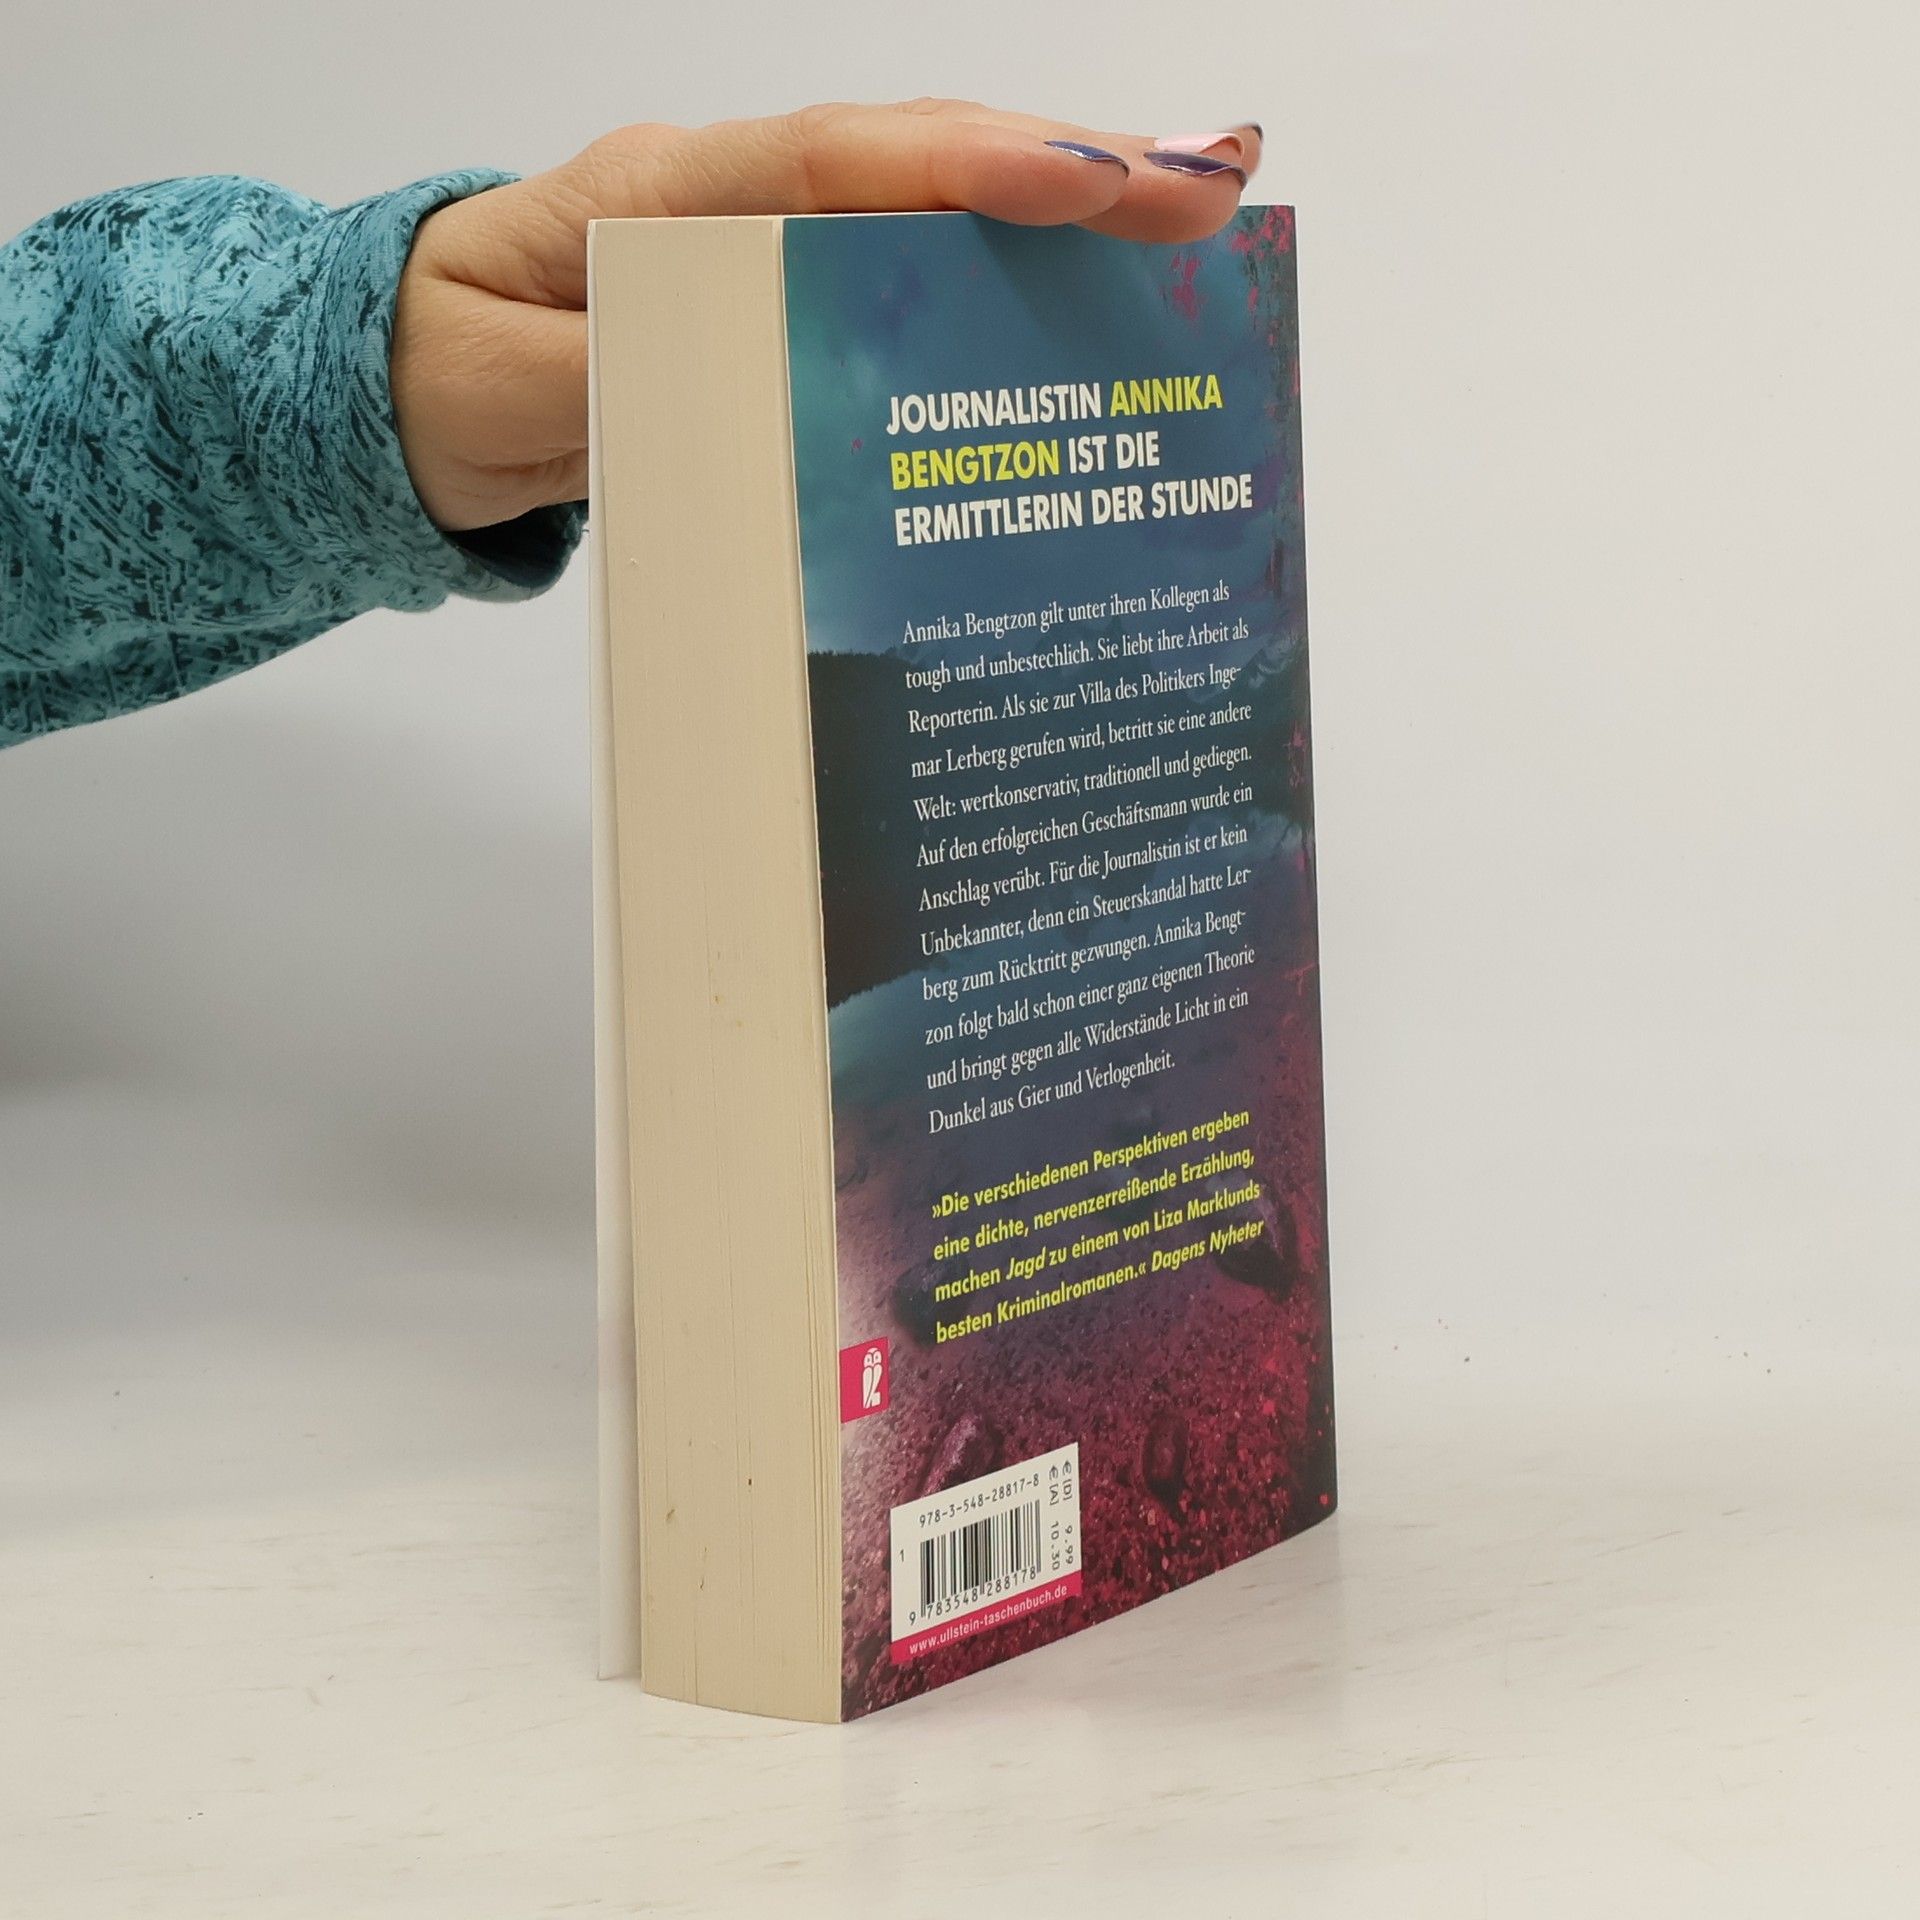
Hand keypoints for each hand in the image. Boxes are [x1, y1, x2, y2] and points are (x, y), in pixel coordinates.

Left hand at [390, 101, 1259, 531]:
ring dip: (1062, 223)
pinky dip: (998, 287)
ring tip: (1194, 225)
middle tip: (1214, 184)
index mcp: (662, 198)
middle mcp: (729, 204)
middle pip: (918, 168)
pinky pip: (903, 286)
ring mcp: (760, 252)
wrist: (398, 402)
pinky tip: (1084, 310)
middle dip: (1070, 172)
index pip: (834, 165)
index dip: (966, 171)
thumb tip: (737, 376)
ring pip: (929, 219)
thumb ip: (616, 385)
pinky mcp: (778, 311)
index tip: (1087, 182)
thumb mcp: (505, 395)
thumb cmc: (438, 380)